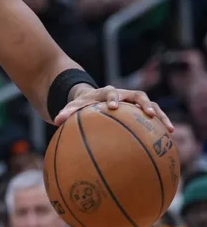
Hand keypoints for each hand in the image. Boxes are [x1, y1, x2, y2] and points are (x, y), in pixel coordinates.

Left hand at [53, 84, 172, 131]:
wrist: (95, 99)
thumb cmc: (84, 105)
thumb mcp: (75, 106)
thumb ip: (67, 112)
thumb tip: (55, 121)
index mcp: (106, 93)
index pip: (110, 92)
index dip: (113, 98)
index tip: (113, 106)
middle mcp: (124, 94)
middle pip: (136, 95)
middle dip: (142, 103)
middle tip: (146, 113)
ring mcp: (134, 101)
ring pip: (150, 104)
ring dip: (158, 113)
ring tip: (166, 126)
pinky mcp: (141, 109)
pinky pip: (154, 114)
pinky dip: (162, 121)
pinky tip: (170, 134)